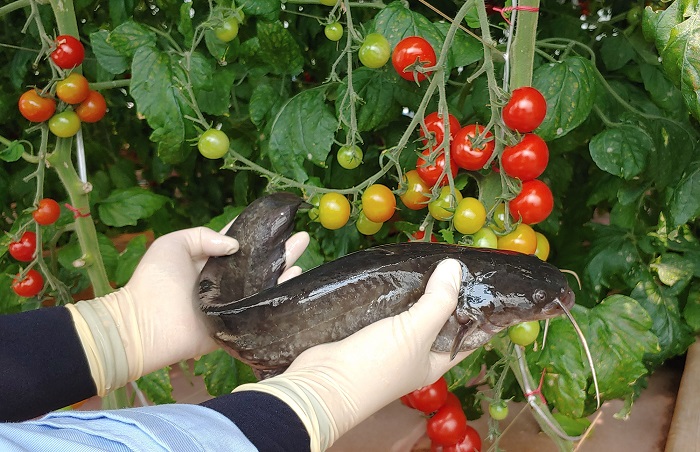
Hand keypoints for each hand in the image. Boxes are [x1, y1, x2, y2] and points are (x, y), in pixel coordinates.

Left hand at [124, 226, 309, 374]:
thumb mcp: (174, 243)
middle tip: (303, 235)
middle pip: (260, 263)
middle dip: (281, 248)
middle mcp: (225, 281)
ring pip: (265, 283)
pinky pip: (262, 308)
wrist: (143, 323)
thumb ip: (204, 236)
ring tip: (304, 253)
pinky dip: (279, 294)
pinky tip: (295, 279)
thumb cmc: (153, 280)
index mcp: (210, 262)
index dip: (258, 232)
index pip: (240, 244)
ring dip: (286, 267)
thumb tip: (236, 245)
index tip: (279, 221)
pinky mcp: (237, 323)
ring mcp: (233, 302)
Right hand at [233, 259, 468, 450]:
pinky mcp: (363, 331)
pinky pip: (381, 307)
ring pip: (408, 312)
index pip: (468, 337)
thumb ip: (438, 301)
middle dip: (443, 294)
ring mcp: (387, 343)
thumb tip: (455, 268)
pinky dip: (387, 291)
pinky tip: (390, 271)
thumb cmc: (376, 365)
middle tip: (450, 262)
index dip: (480, 314)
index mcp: (434, 362)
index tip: (488, 286)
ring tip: (422, 260)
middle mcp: (413, 354)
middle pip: (437, 320)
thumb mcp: (416, 332)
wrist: (321, 382)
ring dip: (414, 290)